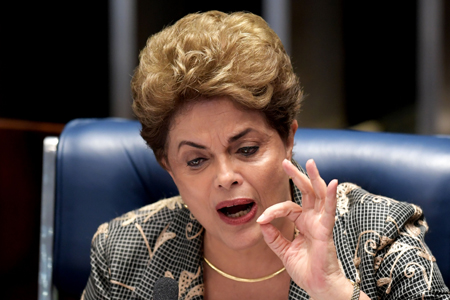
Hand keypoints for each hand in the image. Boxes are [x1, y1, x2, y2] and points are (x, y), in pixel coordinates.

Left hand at [257, 159, 352, 299]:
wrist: (317, 286)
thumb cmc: (305, 269)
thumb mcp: (283, 251)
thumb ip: (273, 236)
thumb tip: (261, 221)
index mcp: (303, 223)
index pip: (288, 207)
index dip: (273, 211)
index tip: (262, 219)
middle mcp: (313, 220)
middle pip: (306, 192)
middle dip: (296, 176)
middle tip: (285, 162)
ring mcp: (320, 223)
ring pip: (318, 195)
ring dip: (314, 178)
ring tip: (310, 162)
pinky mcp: (326, 230)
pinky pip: (328, 210)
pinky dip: (330, 196)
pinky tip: (332, 183)